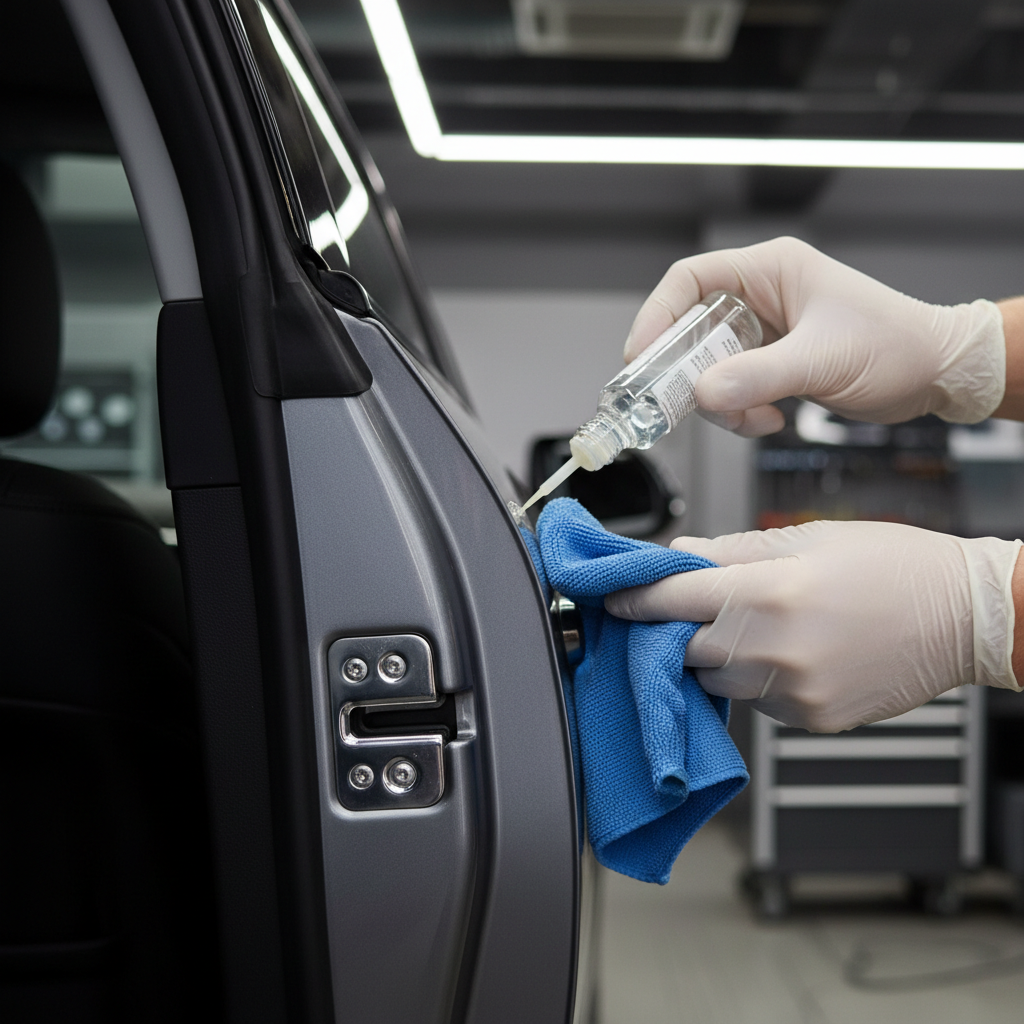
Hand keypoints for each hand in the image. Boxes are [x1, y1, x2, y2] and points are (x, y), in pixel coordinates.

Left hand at [605, 521, 1021, 731]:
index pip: (674, 599)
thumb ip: (732, 550)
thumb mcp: (808, 537)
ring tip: (744, 627)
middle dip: (674, 630)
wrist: (964, 616)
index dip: (635, 598)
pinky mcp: (811, 718)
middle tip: (681, 611)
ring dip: (713, 656)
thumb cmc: (892, 565)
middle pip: (685, 647)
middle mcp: (775, 647)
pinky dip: (752, 679)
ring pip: (717, 679)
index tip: (614, 598)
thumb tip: (678, 556)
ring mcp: (794, 690)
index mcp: (770, 590)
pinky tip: (781, 653)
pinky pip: (756, 702)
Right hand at [626, 237, 1004, 436]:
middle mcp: (761, 297)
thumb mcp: (822, 359)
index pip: (690, 280)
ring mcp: (764, 333)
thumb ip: (758, 377)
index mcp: (771, 271)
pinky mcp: (769, 363)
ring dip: (720, 402)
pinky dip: (740, 412)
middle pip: (691, 330)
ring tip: (754, 417)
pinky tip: (772, 419)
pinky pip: (731, 389)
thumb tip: (703, 393)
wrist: (934, 374)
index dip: (657, 316)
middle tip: (683, 403)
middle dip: (686, 373)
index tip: (640, 357)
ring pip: (707, 368)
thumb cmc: (896, 346)